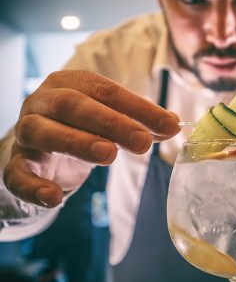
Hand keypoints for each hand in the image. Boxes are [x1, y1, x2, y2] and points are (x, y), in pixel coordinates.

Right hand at [3, 70, 179, 207]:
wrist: (44, 150)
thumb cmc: (84, 128)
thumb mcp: (114, 122)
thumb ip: (141, 123)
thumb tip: (173, 124)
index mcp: (70, 83)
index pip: (106, 90)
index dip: (139, 108)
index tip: (169, 125)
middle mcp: (43, 101)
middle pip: (74, 105)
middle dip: (111, 123)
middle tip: (142, 143)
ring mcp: (26, 131)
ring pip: (43, 131)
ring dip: (77, 142)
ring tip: (110, 155)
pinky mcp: (16, 162)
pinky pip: (16, 174)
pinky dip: (33, 186)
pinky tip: (55, 198)